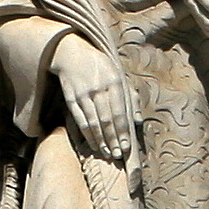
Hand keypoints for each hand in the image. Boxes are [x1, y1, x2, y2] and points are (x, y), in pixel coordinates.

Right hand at [49, 34, 133, 160]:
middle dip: (112, 139)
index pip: (119, 112)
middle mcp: (99, 89)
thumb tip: (137, 121)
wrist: (72, 53)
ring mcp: (83, 94)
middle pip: (106, 120)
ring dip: (100, 140)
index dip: (122, 131)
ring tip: (107, 153)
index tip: (126, 146)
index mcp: (114, 82)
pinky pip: (80, 120)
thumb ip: (130, 98)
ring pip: (93, 122)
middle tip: (117, 155)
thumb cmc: (100, 66)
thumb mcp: (119, 76)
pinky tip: (93, 143)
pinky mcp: (71, 98)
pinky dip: (87, 134)